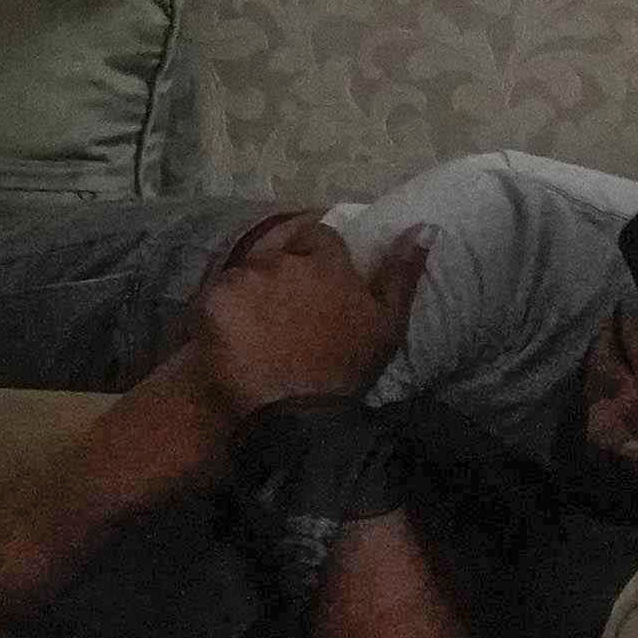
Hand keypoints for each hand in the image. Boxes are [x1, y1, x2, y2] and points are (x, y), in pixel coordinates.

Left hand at [180, 215, 413, 415]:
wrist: (295, 412)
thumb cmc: (347, 368)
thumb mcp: (388, 322)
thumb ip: (402, 271)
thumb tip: (425, 225)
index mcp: (326, 263)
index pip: (317, 236)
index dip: (316, 257)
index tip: (316, 283)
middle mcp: (282, 261)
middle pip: (276, 254)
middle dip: (280, 275)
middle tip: (284, 311)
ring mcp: (243, 279)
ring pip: (244, 274)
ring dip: (249, 292)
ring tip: (256, 327)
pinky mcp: (212, 301)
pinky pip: (214, 296)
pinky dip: (221, 312)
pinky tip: (232, 336)